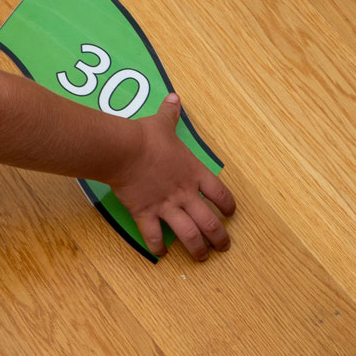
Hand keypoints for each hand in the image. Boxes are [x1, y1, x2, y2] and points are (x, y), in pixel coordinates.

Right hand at [109, 94, 235, 260]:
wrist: (124, 150)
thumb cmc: (146, 137)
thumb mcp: (162, 123)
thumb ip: (170, 113)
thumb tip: (174, 98)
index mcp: (194, 173)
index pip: (220, 194)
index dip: (228, 207)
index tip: (230, 215)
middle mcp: (185, 194)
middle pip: (210, 223)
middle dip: (219, 238)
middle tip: (222, 247)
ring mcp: (166, 206)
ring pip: (188, 235)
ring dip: (197, 249)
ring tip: (201, 258)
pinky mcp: (146, 213)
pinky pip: (154, 235)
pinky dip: (158, 246)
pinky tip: (161, 253)